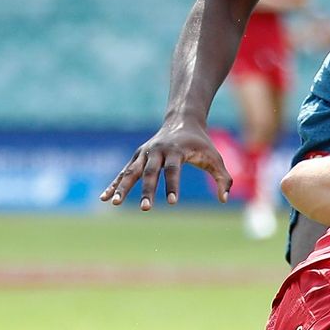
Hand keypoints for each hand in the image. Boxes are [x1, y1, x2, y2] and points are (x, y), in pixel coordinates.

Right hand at [102, 121, 230, 210]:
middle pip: (150, 172)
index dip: (172, 186)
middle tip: (146, 209)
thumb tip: (224, 200)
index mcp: (176, 150)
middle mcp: (157, 151)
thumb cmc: (201, 143)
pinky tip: (104, 198)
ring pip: (131, 172)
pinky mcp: (137, 157)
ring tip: (115, 204)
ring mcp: (144, 153)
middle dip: (147, 191)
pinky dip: (114, 184)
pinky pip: (123, 172)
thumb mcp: (215, 158)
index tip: (172, 202)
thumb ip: (222, 178)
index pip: (173, 170)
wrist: (182, 120)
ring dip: (122, 188)